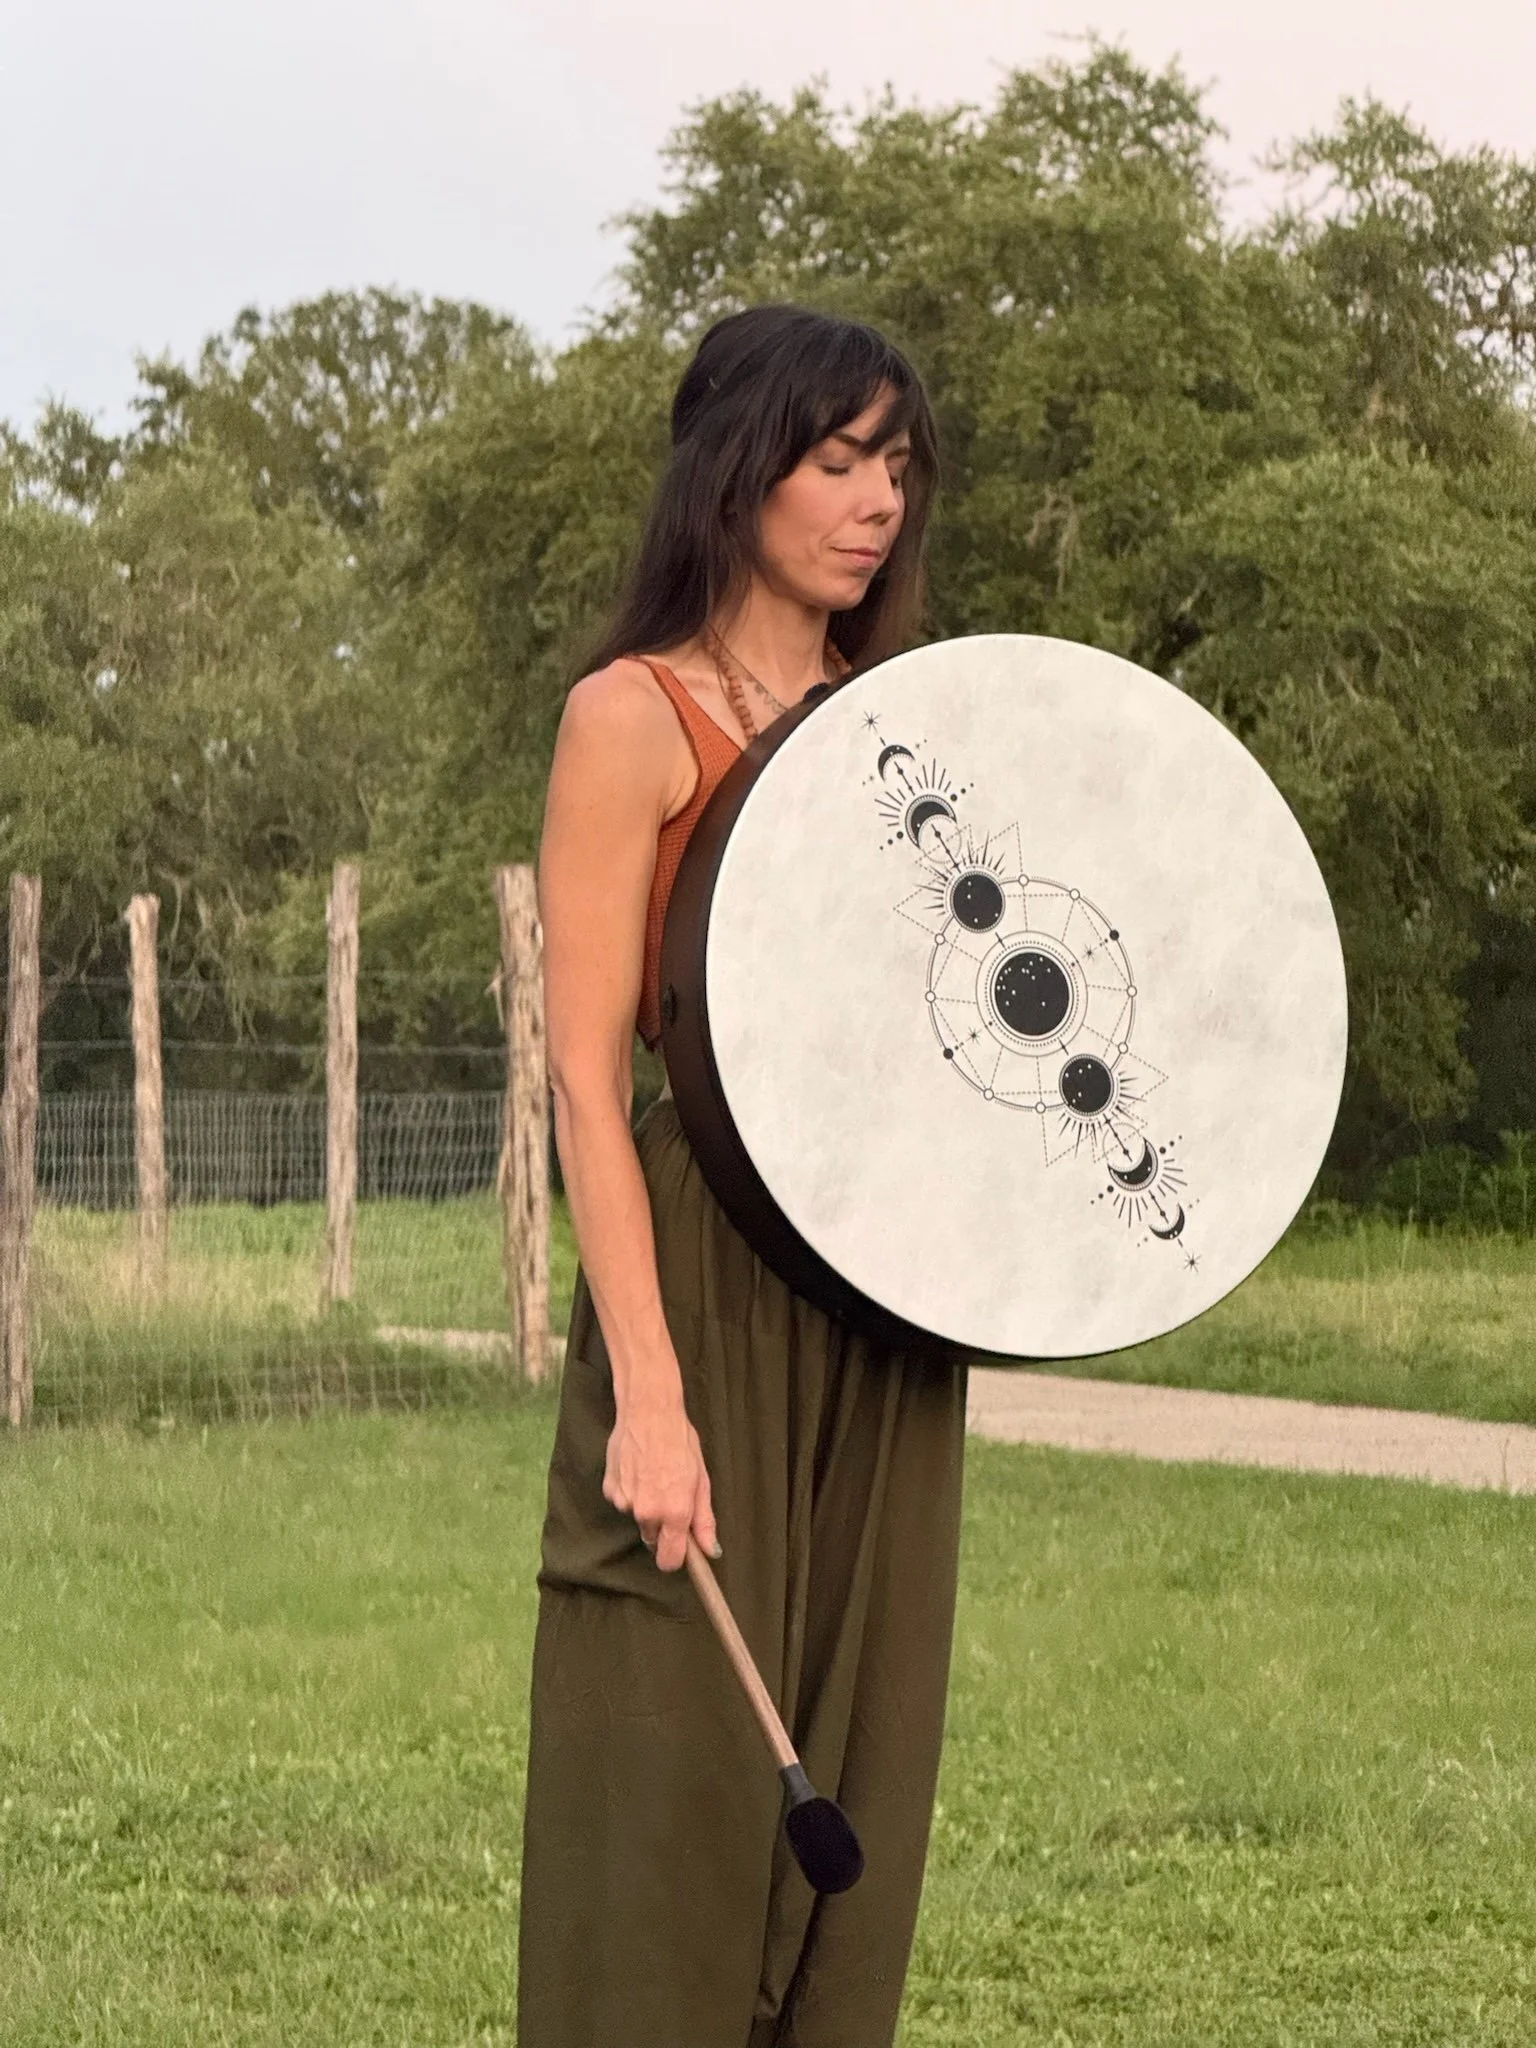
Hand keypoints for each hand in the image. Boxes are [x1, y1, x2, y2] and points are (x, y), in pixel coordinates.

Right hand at [603, 1394, 718, 1572]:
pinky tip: (637, 1471)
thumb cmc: (679, 1441)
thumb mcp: (701, 1479)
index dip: (676, 1557)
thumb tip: (710, 1550)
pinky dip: (630, 1492)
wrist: (648, 1412)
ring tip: (653, 1476)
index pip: (669, 1561)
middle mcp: (648, 1513)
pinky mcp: (610, 1491)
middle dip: (662, 1526)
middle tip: (670, 1495)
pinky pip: (624, 1503)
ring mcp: (626, 1503)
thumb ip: (704, 1519)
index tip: (680, 1549)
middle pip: (654, 1540)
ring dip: (645, 1506)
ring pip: (639, 1519)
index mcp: (675, 1512)